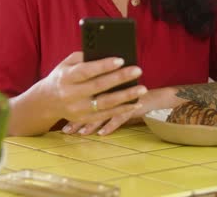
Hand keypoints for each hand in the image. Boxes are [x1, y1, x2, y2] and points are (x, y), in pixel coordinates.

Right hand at [37, 51, 146, 126]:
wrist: (47, 101)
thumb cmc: (62, 77)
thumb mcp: (66, 64)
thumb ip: (83, 57)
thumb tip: (105, 53)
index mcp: (66, 78)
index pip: (86, 71)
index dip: (104, 66)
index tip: (121, 60)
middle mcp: (70, 94)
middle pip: (98, 87)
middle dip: (120, 78)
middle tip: (138, 70)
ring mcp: (77, 109)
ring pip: (105, 104)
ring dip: (126, 96)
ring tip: (142, 89)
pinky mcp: (84, 119)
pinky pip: (106, 115)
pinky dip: (122, 110)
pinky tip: (136, 103)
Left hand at [62, 87, 177, 135]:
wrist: (155, 96)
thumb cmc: (132, 90)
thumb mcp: (116, 85)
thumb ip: (101, 83)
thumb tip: (82, 89)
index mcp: (103, 84)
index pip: (84, 93)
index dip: (71, 105)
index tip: (61, 116)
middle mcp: (110, 92)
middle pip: (89, 106)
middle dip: (76, 119)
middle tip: (65, 129)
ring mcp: (120, 101)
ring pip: (101, 114)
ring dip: (89, 125)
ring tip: (79, 133)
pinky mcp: (130, 109)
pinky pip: (118, 118)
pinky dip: (109, 126)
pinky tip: (101, 134)